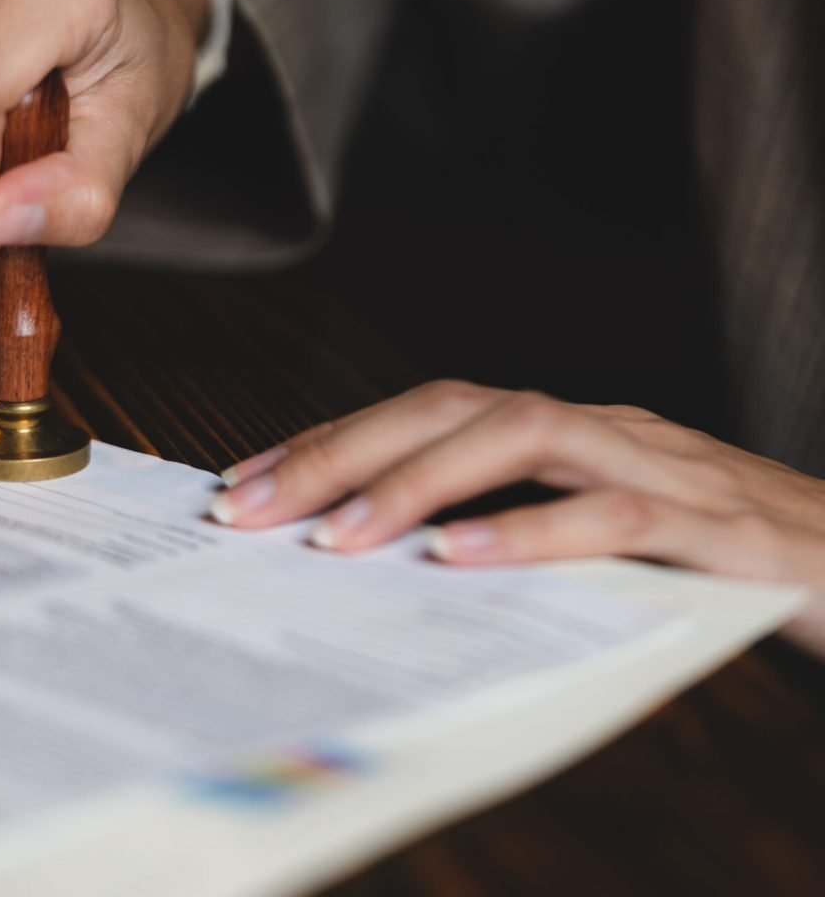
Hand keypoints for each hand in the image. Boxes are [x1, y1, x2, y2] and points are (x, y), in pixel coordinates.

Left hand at [210, 381, 824, 655]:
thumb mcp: (601, 539)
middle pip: (455, 405)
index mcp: (569, 431)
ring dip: (418, 483)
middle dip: (344, 450)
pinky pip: (614, 516)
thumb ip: (517, 532)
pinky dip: (532, 532)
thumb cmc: (717, 556)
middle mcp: (603, 428)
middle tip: (251, 506)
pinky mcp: (714, 527)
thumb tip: (400, 559)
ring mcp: (659, 465)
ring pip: (525, 437)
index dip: (338, 438)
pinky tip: (459, 560)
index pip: (432, 411)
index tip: (249, 481)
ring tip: (335, 537)